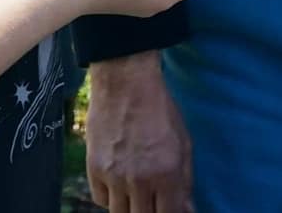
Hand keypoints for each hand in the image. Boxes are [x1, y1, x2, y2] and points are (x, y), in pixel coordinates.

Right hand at [87, 51, 194, 212]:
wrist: (124, 81)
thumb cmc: (159, 108)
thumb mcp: (183, 142)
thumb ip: (185, 181)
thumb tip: (187, 210)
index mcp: (167, 173)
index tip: (170, 209)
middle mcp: (140, 180)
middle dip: (151, 212)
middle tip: (152, 201)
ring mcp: (114, 176)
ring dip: (130, 208)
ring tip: (136, 196)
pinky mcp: (94, 168)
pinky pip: (101, 200)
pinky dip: (110, 198)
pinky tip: (118, 186)